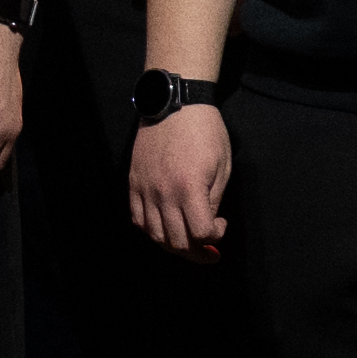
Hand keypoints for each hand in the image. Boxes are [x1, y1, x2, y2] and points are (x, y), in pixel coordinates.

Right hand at [129, 97, 234, 258]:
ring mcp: (145, 189)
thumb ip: (213, 199)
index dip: (215, 237)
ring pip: (154, 235)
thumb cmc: (205, 132)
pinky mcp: (134, 183)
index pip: (201, 232)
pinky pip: (137, 219)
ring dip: (173, 245)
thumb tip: (207, 222)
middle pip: (177, 241)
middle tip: (209, 250)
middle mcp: (164, 192)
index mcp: (190, 187)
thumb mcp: (222, 165)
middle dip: (197, 252)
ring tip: (186, 243)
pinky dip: (151, 230)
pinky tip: (164, 227)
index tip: (221, 225)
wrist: (175, 105)